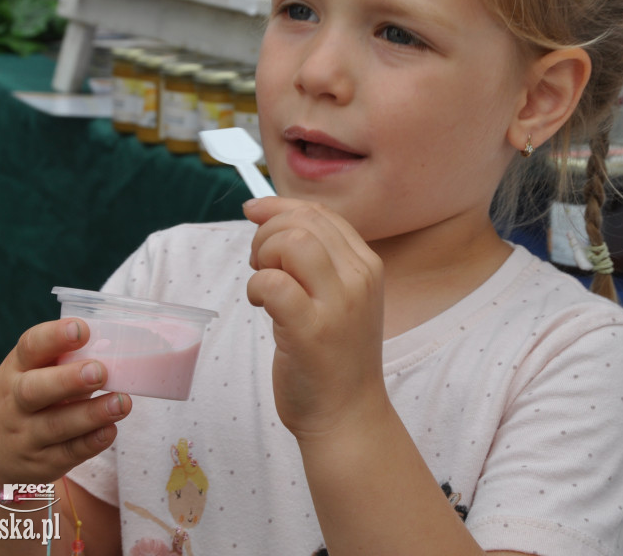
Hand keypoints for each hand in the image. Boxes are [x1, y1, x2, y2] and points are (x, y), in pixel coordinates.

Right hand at [0, 319, 131, 486]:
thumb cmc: (24, 398)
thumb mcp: (29, 373)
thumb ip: (63, 359)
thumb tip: (114, 345)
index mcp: (15, 369)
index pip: (30, 348)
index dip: (55, 337)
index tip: (82, 329)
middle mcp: (14, 402)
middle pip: (35, 390)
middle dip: (69, 380)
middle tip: (100, 372)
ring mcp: (25, 436)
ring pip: (56, 426)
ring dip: (92, 414)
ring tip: (122, 402)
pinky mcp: (42, 463)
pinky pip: (68, 453)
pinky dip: (91, 442)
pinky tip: (110, 429)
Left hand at [244, 198, 388, 440]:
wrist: (347, 416)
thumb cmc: (333, 356)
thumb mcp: (338, 297)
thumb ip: (316, 260)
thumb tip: (267, 214)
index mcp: (367, 265)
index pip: (321, 213)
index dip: (281, 207)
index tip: (255, 215)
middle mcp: (360, 278)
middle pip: (303, 222)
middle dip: (267, 233)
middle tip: (260, 265)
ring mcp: (339, 305)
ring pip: (291, 243)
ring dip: (263, 256)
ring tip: (262, 284)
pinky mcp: (311, 331)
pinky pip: (272, 283)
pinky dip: (256, 287)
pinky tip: (260, 305)